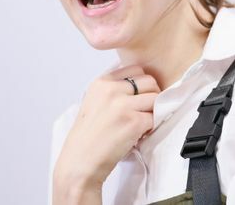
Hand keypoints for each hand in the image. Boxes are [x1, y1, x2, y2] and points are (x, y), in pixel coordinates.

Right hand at [52, 65, 159, 203]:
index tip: (137, 97)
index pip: (136, 69)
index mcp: (101, 83)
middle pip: (149, 81)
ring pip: (155, 98)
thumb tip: (140, 84)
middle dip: (150, 96)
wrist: (78, 164)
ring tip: (139, 123)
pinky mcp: (134, 121)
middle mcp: (112, 90)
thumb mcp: (94, 103)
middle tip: (142, 110)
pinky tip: (138, 134)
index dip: (141, 84)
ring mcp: (123, 105)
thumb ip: (114, 90)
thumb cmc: (87, 138)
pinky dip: (150, 127)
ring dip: (152, 111)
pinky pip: (155, 118)